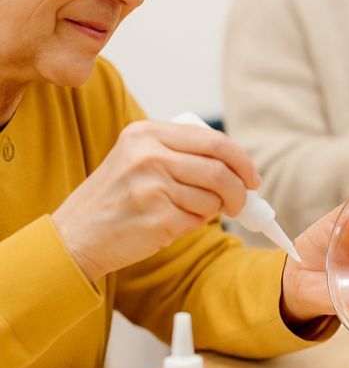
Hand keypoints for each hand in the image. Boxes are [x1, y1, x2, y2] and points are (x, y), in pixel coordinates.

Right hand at [51, 120, 259, 281]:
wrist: (77, 235)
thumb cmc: (117, 197)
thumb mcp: (138, 158)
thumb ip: (181, 153)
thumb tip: (238, 165)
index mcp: (147, 133)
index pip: (214, 141)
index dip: (242, 161)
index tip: (252, 177)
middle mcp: (149, 155)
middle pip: (221, 170)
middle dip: (241, 189)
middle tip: (243, 202)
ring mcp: (152, 186)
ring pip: (213, 198)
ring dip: (212, 210)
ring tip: (186, 212)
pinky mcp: (157, 217)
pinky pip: (198, 220)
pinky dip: (195, 225)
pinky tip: (171, 224)